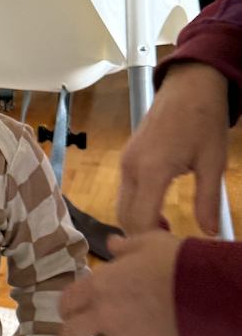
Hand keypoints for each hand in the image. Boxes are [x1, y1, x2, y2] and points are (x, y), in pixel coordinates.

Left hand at [61, 229, 182, 335]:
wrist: (207, 289)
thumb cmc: (176, 261)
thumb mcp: (148, 243)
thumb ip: (126, 247)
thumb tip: (113, 243)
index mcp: (100, 286)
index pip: (68, 300)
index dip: (67, 306)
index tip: (69, 310)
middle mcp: (105, 316)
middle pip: (71, 334)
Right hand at [118, 61, 228, 234]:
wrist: (190, 85)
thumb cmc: (204, 119)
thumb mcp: (213, 163)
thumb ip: (208, 201)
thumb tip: (210, 233)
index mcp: (152, 170)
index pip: (138, 220)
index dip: (149, 241)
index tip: (167, 251)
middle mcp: (131, 167)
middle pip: (124, 216)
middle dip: (140, 235)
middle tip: (166, 244)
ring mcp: (126, 161)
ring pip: (121, 204)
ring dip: (137, 221)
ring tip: (165, 228)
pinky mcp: (127, 157)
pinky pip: (124, 190)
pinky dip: (135, 205)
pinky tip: (157, 208)